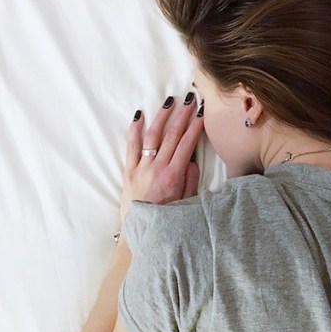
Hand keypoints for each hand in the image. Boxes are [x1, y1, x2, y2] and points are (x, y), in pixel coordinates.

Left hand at [119, 93, 202, 224]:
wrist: (141, 232)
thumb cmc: (166, 220)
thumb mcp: (186, 202)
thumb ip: (191, 180)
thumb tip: (193, 160)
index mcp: (174, 175)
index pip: (187, 144)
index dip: (196, 126)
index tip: (202, 112)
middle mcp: (157, 168)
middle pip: (172, 135)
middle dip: (182, 115)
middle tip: (190, 99)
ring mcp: (141, 168)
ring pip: (152, 136)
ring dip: (162, 117)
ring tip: (169, 102)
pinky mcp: (128, 171)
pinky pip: (131, 147)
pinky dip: (134, 130)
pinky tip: (139, 116)